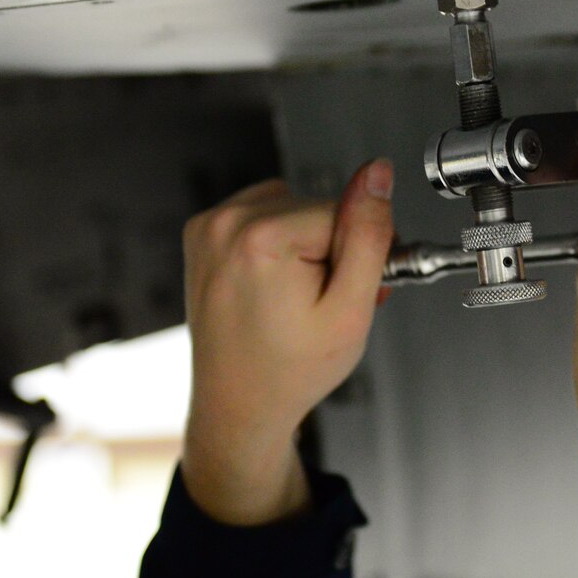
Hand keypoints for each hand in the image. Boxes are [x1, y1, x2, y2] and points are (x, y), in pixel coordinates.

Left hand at [180, 159, 393, 523]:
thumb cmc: (290, 370)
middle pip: (315, 206)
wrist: (239, 404)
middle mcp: (226, 223)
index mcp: (262, 239)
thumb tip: (377, 174)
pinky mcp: (201, 232)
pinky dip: (275, 241)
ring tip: (295, 295)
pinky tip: (272, 284)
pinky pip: (261, 214)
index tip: (347, 292)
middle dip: (330, 248)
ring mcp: (208, 226)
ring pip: (291, 207)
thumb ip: (369, 236)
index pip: (343, 212)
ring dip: (303, 242)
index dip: (357, 253)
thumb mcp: (350, 310)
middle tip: (322, 301)